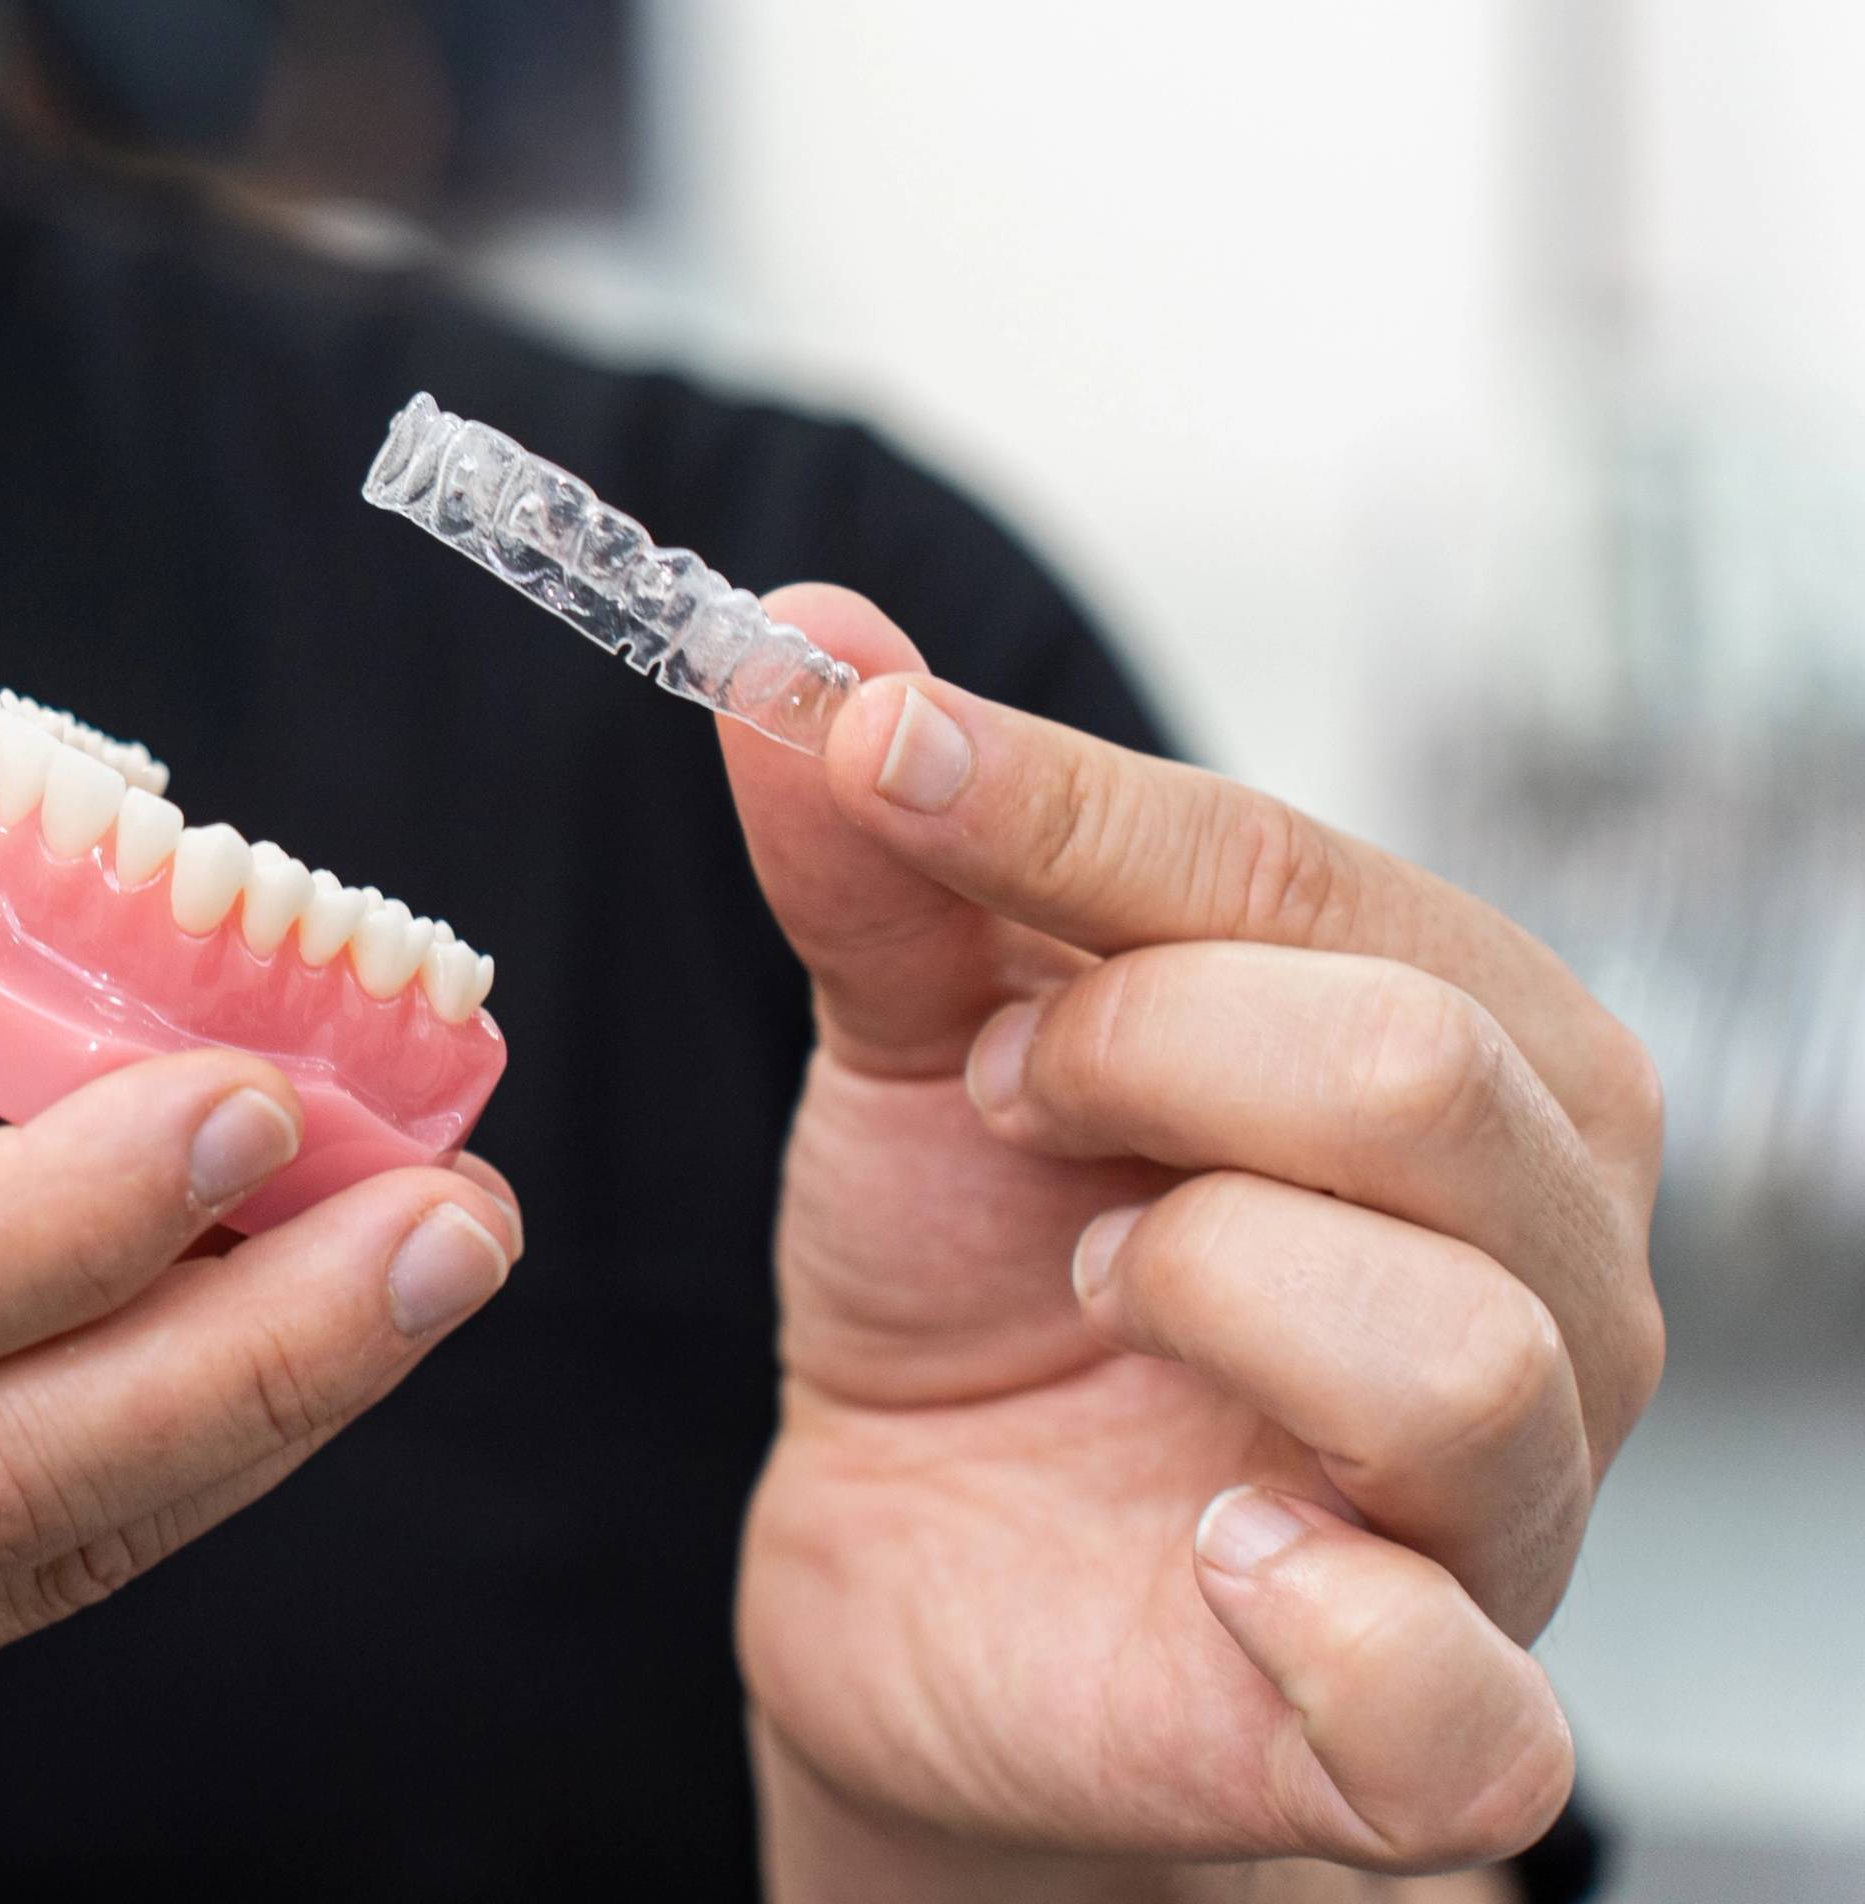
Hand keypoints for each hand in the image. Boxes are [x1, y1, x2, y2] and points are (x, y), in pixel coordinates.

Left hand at [727, 591, 1661, 1895]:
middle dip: (1134, 1051)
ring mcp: (1515, 1507)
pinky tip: (1210, 1556)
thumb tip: (810, 637)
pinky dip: (1328, 1627)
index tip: (861, 752)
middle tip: (1002, 1103)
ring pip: (1452, 1347)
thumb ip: (885, 853)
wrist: (915, 1561)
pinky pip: (1464, 1705)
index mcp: (1474, 1046)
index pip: (1299, 872)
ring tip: (1088, 1286)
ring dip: (1198, 1284)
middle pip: (1414, 1073)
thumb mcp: (909, 1043)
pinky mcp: (1422, 1727)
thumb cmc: (977, 1277)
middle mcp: (1554, 1262)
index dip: (1056, 807)